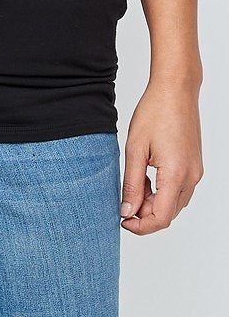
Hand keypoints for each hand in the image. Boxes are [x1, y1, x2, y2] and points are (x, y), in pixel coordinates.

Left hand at [120, 78, 203, 234]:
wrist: (175, 90)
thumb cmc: (155, 112)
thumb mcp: (135, 149)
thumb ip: (131, 184)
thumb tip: (127, 211)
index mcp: (176, 175)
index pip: (160, 218)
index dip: (140, 226)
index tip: (122, 220)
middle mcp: (191, 177)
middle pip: (169, 214)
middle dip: (145, 214)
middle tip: (124, 200)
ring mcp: (195, 172)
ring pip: (174, 204)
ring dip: (153, 203)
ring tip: (134, 185)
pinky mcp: (195, 166)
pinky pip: (179, 190)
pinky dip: (162, 192)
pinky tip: (147, 178)